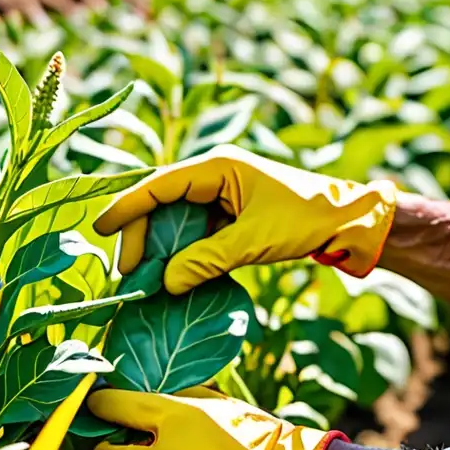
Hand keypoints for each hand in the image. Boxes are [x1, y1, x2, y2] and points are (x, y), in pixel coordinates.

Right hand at [93, 144, 396, 293]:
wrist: (349, 221)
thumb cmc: (307, 219)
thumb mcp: (255, 241)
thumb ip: (208, 260)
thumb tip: (165, 283)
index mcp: (218, 166)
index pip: (159, 185)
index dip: (127, 208)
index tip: (99, 231)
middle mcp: (216, 175)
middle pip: (162, 203)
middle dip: (143, 237)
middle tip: (129, 274)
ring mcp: (224, 195)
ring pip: (178, 221)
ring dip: (163, 249)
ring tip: (146, 281)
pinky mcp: (233, 216)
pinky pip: (197, 233)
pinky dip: (185, 254)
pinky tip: (175, 278)